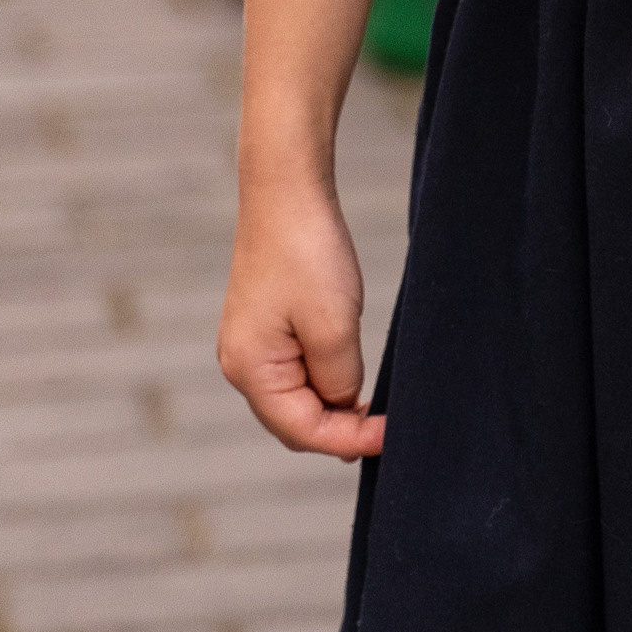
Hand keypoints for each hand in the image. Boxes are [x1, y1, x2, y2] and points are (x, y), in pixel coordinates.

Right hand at [217, 180, 385, 459]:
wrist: (286, 191)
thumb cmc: (306, 252)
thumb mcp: (334, 327)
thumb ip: (339, 381)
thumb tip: (343, 405)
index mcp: (250, 370)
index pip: (302, 431)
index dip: (349, 440)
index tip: (390, 434)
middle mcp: (241, 364)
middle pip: (294, 422)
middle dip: (339, 429)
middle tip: (385, 424)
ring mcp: (250, 345)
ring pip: (297, 399)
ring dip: (334, 405)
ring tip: (373, 403)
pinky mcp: (265, 326)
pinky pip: (296, 371)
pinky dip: (325, 380)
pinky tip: (351, 371)